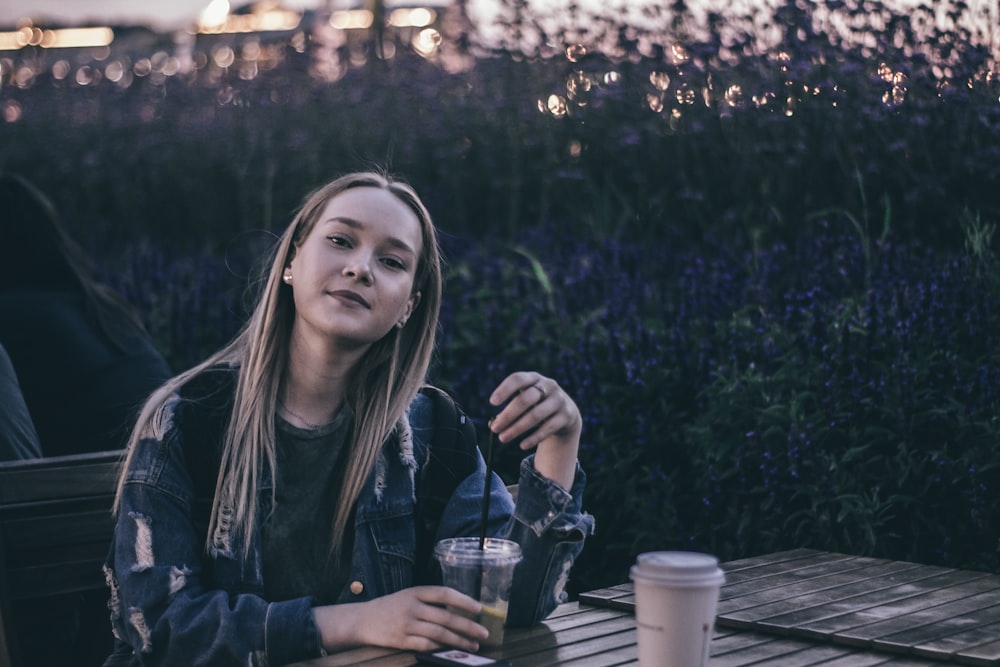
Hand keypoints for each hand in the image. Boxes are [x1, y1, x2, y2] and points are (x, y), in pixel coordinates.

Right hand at [313, 586, 486, 652]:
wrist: (362, 619)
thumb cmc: (390, 607)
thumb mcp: (408, 596)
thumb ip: (429, 601)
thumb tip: (458, 611)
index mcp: (416, 591)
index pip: (444, 593)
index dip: (463, 600)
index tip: (479, 609)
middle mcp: (412, 606)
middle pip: (446, 616)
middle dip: (468, 626)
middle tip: (483, 633)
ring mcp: (406, 623)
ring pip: (439, 633)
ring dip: (459, 641)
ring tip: (472, 646)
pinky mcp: (401, 640)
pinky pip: (426, 645)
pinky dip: (440, 648)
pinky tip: (452, 652)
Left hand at [489, 372, 581, 489]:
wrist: (566, 413)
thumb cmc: (537, 405)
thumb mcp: (525, 402)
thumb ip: (509, 411)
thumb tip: (493, 424)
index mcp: (533, 378)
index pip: (518, 379)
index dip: (505, 389)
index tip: (492, 402)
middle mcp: (548, 386)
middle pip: (525, 399)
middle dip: (508, 415)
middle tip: (494, 428)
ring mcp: (559, 400)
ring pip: (535, 415)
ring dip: (517, 428)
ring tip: (503, 438)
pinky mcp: (566, 415)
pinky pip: (547, 428)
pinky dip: (533, 438)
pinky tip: (521, 445)